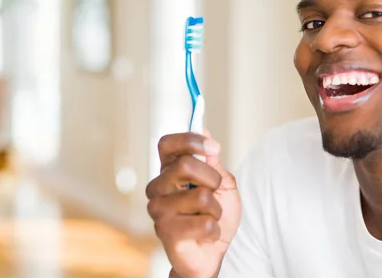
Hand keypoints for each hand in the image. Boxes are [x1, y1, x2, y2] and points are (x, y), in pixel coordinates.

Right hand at [146, 132, 240, 277]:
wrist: (213, 252)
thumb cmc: (215, 215)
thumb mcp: (223, 184)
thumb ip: (213, 161)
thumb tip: (204, 129)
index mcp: (170, 171)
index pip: (167, 144)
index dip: (191, 140)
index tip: (214, 148)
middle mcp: (158, 187)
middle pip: (185, 164)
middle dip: (213, 179)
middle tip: (215, 194)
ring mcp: (159, 209)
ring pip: (201, 196)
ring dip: (216, 209)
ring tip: (209, 218)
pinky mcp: (165, 231)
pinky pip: (205, 222)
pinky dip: (214, 229)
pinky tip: (204, 235)